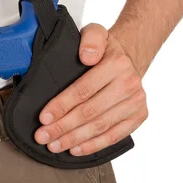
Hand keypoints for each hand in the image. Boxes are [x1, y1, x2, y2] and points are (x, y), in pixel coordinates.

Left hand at [34, 24, 147, 155]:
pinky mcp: (139, 116)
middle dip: (63, 127)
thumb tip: (86, 55)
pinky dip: (94, 145)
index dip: (61, 106)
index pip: (83, 90)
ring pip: (100, 126)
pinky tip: (76, 149)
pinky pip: (115, 135)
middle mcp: (129, 84)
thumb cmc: (106, 49)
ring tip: (55, 145)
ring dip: (75, 139)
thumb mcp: (96, 33)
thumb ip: (90, 39)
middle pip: (89, 112)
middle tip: (43, 136)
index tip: (44, 118)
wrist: (131, 57)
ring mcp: (136, 102)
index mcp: (116, 65)